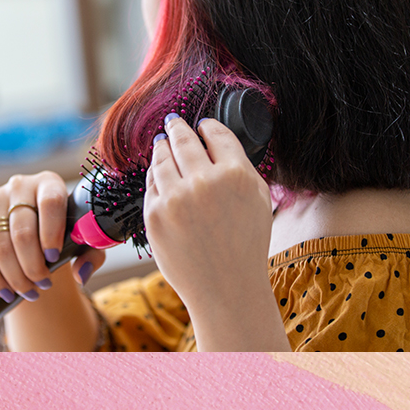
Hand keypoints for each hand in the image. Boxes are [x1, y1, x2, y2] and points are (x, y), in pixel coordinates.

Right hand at [0, 171, 105, 303]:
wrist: (35, 225)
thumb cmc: (65, 231)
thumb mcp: (85, 240)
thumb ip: (92, 254)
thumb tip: (80, 275)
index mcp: (50, 182)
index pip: (50, 203)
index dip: (51, 233)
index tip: (53, 258)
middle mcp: (20, 184)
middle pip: (22, 230)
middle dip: (32, 266)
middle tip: (43, 286)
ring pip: (0, 244)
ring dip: (14, 276)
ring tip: (29, 293)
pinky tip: (6, 292)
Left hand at [143, 114, 273, 313]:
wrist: (226, 288)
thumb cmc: (246, 246)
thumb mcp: (258, 199)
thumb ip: (239, 166)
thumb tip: (215, 139)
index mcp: (236, 175)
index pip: (216, 134)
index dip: (207, 126)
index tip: (202, 125)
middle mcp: (204, 182)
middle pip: (184, 140)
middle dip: (177, 127)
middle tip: (173, 121)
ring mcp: (176, 198)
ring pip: (162, 158)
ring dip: (162, 147)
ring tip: (163, 141)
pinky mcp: (154, 214)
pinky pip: (151, 184)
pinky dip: (155, 175)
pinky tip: (158, 171)